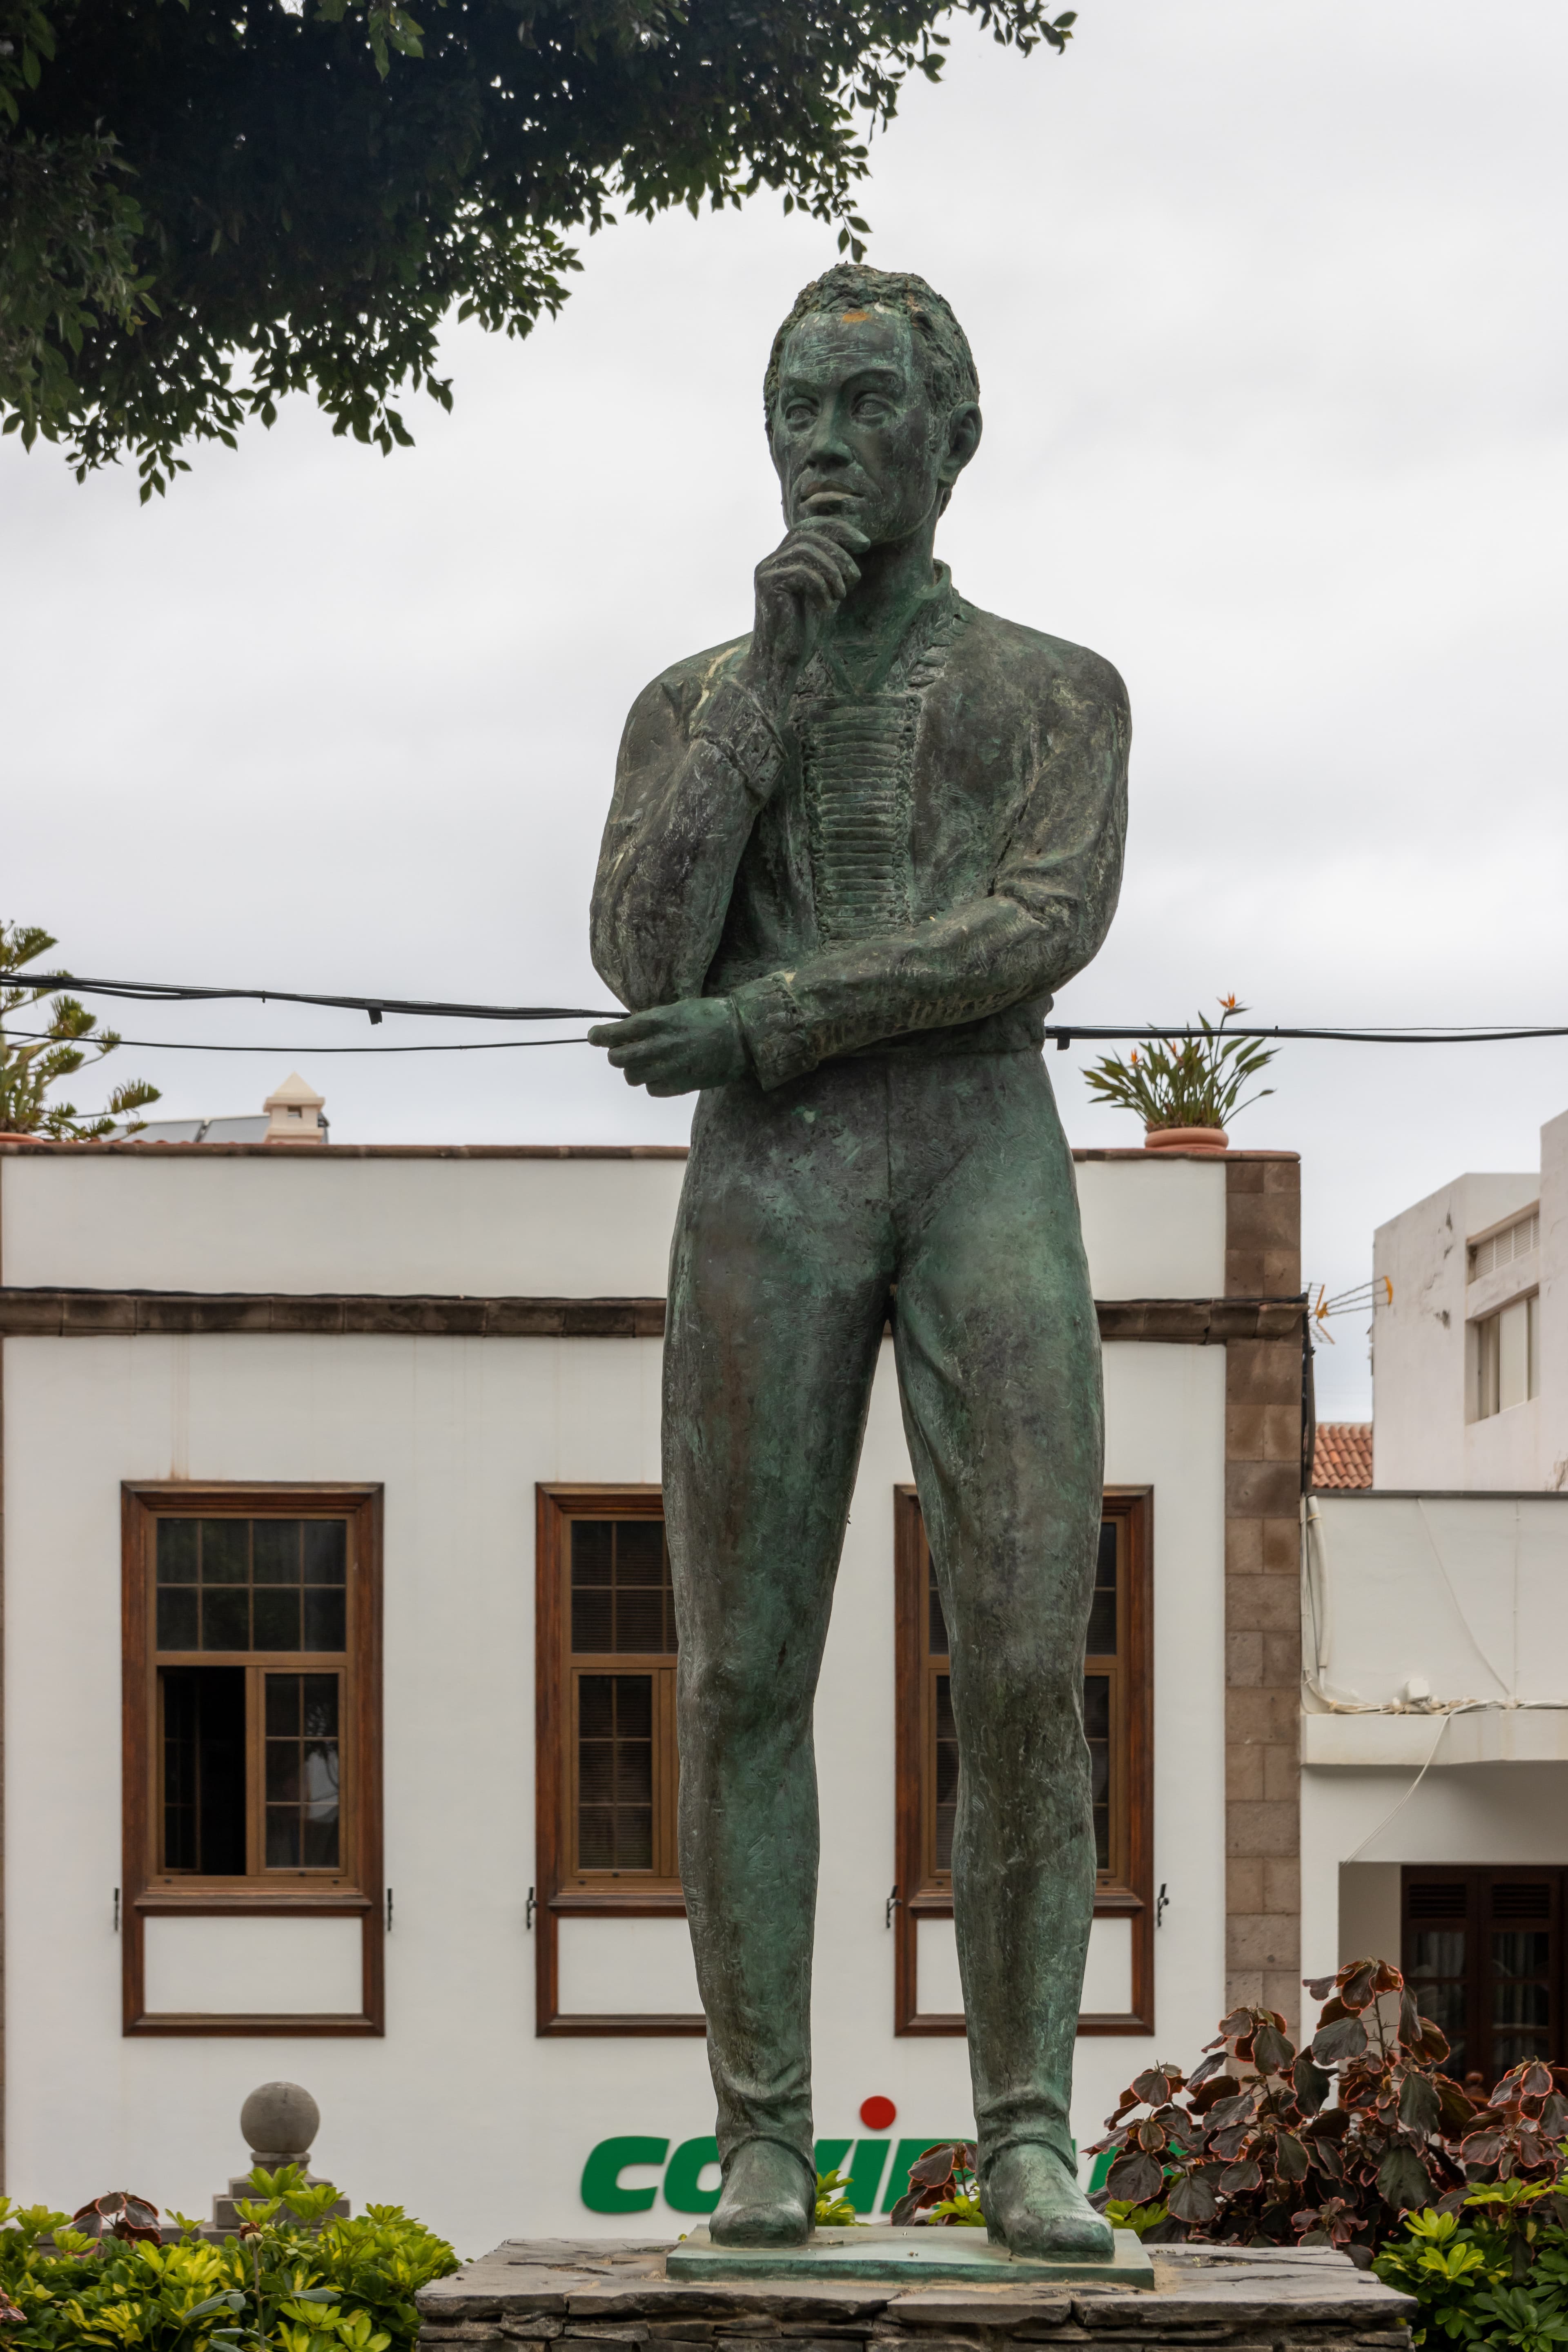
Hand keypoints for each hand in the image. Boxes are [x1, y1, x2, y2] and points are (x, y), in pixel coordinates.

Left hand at [588, 997, 750, 1096]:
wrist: (741, 1036)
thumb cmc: (709, 1016)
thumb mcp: (676, 1009)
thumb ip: (650, 1022)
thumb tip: (625, 1031)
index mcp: (657, 1022)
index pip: (614, 1034)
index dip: (599, 1036)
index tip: (595, 1037)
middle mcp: (659, 1046)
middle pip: (617, 1059)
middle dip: (616, 1055)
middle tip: (622, 1051)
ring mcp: (668, 1068)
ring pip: (631, 1077)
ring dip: (633, 1070)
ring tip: (646, 1063)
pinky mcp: (679, 1085)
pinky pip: (651, 1089)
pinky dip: (652, 1083)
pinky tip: (663, 1073)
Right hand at [738, 513, 868, 706]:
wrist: (781, 661)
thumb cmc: (803, 632)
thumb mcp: (826, 594)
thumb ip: (832, 570)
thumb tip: (854, 546)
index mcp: (784, 559)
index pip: (810, 528)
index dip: (839, 530)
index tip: (865, 544)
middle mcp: (771, 560)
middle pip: (808, 533)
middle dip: (840, 549)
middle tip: (856, 575)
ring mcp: (766, 570)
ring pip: (806, 549)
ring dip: (833, 570)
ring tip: (842, 594)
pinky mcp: (766, 584)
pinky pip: (801, 571)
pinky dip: (821, 586)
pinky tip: (827, 605)